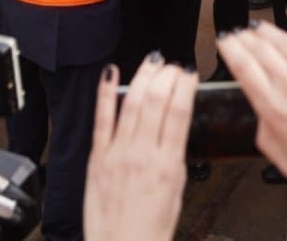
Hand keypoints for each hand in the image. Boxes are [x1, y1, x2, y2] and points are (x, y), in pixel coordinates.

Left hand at [84, 57, 196, 240]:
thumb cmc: (150, 229)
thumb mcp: (177, 192)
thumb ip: (175, 159)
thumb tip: (173, 131)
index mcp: (168, 165)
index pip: (179, 112)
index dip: (184, 86)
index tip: (188, 73)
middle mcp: (143, 155)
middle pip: (156, 101)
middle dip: (166, 76)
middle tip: (171, 65)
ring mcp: (118, 154)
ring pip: (132, 103)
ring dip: (143, 77)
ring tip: (152, 62)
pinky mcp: (97, 158)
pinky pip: (101, 119)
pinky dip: (106, 93)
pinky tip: (111, 74)